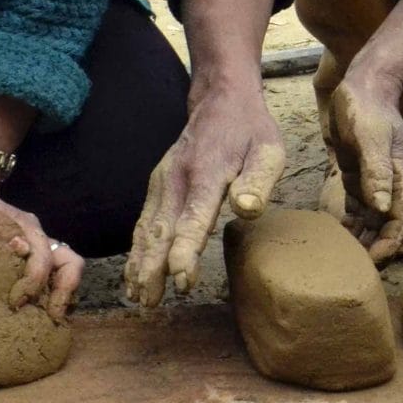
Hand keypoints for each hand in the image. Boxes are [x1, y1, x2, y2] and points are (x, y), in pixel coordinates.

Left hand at [0, 177, 78, 317]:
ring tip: (50, 320)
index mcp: (27, 227)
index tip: (16, 302)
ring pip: (68, 273)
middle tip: (51, 317)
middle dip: (64, 292)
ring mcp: (40, 250)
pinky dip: (52, 297)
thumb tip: (18, 247)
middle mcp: (39, 239)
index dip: (35, 280)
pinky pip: (54, 280)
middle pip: (71, 264)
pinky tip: (38, 315)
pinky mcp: (33, 262)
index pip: (44, 256)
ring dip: (63, 297)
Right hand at [125, 82, 284, 306]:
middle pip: (160, 230)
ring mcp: (163, 182)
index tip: (181, 279)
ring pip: (145, 228)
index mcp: (206, 175)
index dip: (185, 251)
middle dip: (152, 268)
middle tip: (150, 302)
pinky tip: (133, 272)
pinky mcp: (157, 185)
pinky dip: (136, 248)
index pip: (192, 220)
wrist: (221, 100)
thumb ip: (258, 181)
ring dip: (139, 263)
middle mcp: (177, 180)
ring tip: (136, 295)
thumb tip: (246, 208)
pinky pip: (143, 221)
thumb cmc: (250, 131)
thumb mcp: (268, 150)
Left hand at [324, 71, 402, 262]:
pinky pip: (357, 204)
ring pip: (371, 217)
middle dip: (375, 246)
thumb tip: (380, 209)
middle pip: (387, 224)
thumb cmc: (368, 108)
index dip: (389, 243)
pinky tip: (338, 231)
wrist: (363, 84)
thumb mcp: (371, 138)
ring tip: (345, 256)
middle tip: (354, 267)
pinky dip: (350, 220)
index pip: (400, 220)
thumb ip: (376, 172)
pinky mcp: (358, 173)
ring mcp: (373, 178)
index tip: (372, 260)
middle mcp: (389, 182)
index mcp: (399, 176)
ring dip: (362, 236)